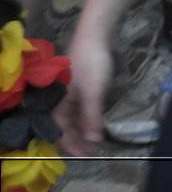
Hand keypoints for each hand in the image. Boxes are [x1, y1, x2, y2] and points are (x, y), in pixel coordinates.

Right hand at [55, 31, 111, 155]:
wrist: (95, 36)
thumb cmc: (91, 65)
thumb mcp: (93, 93)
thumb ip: (91, 117)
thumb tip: (92, 141)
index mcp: (55, 105)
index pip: (60, 133)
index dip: (73, 146)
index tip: (87, 156)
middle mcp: (58, 102)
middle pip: (65, 127)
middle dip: (78, 140)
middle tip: (94, 151)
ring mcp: (67, 94)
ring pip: (72, 119)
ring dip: (83, 131)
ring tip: (95, 141)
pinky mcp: (77, 88)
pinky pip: (78, 109)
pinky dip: (86, 119)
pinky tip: (95, 124)